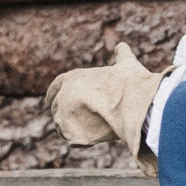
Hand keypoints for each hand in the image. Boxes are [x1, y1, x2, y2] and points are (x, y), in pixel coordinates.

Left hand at [44, 42, 162, 158]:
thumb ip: (121, 56)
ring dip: (70, 127)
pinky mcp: (71, 133)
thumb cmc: (132, 84)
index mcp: (73, 77)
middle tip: (72, 119)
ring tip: (85, 129)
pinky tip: (89, 138)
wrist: (135, 105)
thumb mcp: (126, 65)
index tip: (51, 100)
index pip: (57, 86)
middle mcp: (64, 95)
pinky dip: (79, 139)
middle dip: (62, 113)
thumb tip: (122, 46)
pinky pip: (71, 139)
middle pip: (57, 107)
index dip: (55, 93)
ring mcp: (65, 115)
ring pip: (62, 124)